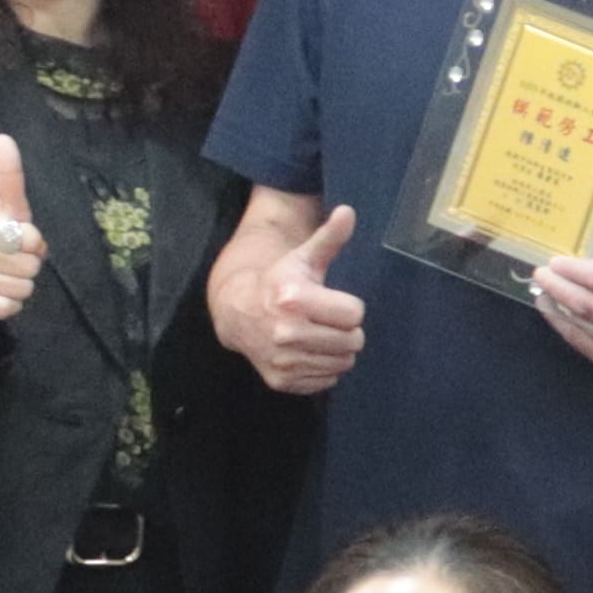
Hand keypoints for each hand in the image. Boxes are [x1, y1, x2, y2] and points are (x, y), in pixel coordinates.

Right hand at [246, 206, 366, 394]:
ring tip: (319, 334)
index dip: (347, 307)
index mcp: (294, 299)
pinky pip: (326, 380)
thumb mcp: (303, 257)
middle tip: (328, 320)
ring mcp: (283, 360)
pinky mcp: (282, 381)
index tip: (330, 301)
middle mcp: (286, 333)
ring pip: (343, 363)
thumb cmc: (279, 281)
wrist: (237, 311)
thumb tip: (348, 211)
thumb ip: (329, 238)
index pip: (355, 314)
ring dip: (338, 350)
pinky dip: (323, 368)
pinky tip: (308, 351)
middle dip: (347, 330)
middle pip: (353, 341)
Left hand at [528, 243, 592, 373]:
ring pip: (581, 325)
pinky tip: (552, 311)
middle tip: (540, 275)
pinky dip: (562, 325)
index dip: (575, 271)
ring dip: (555, 307)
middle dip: (559, 288)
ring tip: (541, 292)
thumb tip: (586, 256)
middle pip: (587, 305)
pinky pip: (581, 342)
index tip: (554, 262)